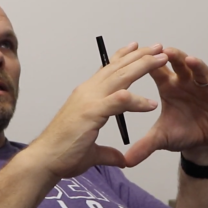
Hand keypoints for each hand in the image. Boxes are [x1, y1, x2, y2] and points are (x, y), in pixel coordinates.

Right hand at [31, 42, 167, 178]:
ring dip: (143, 66)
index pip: (106, 70)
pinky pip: (120, 101)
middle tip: (158, 47)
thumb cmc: (63, 153)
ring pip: (120, 77)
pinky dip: (137, 101)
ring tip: (162, 59)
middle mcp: (87, 92)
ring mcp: (89, 100)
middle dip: (139, 55)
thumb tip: (121, 160)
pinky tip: (152, 104)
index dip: (122, 57)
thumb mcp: (92, 151)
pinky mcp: (92, 112)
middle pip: (117, 68)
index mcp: (86, 95)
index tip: (135, 46)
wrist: (44, 160)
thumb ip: (109, 153)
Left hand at [124, 47, 207, 166]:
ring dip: (198, 65)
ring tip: (191, 61)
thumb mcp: (161, 139)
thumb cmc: (181, 132)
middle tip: (167, 51)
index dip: (151, 63)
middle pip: (180, 64)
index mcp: (169, 87)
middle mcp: (186, 83)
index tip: (144, 57)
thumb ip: (144, 146)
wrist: (201, 143)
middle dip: (174, 56)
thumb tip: (126, 161)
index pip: (158, 70)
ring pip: (202, 71)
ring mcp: (205, 88)